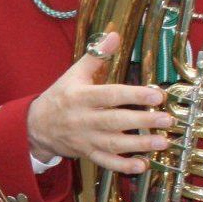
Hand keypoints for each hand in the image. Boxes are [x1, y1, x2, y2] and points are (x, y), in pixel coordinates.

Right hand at [26, 32, 172, 173]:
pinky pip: (105, 162)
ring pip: (114, 144)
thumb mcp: (73, 74)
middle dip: (142, 121)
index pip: (109, 95)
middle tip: (167, 119)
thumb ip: (95, 56)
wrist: (35, 126)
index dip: (133, 95)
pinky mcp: (87, 153)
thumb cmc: (59, 97)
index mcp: (80, 97)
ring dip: (140, 144)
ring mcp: (85, 139)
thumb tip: (114, 35)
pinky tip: (142, 165)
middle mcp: (83, 119)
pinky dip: (123, 166)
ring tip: (163, 141)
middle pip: (114, 122)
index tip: (157, 94)